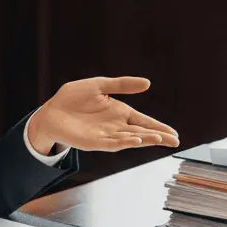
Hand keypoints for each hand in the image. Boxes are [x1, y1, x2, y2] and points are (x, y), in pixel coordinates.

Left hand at [27, 77, 179, 153]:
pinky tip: (137, 140)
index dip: (159, 127)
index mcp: (120, 113)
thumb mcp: (100, 85)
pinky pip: (113, 143)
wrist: (52, 111)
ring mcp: (106, 136)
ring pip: (130, 139)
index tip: (174, 134)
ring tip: (159, 138)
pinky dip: (126, 142)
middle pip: (142, 132)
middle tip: (175, 141)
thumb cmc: (74, 98)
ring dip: (145, 139)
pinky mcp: (94, 142)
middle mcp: (116, 126)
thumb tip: (147, 83)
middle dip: (158, 136)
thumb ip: (122, 85)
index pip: (144, 121)